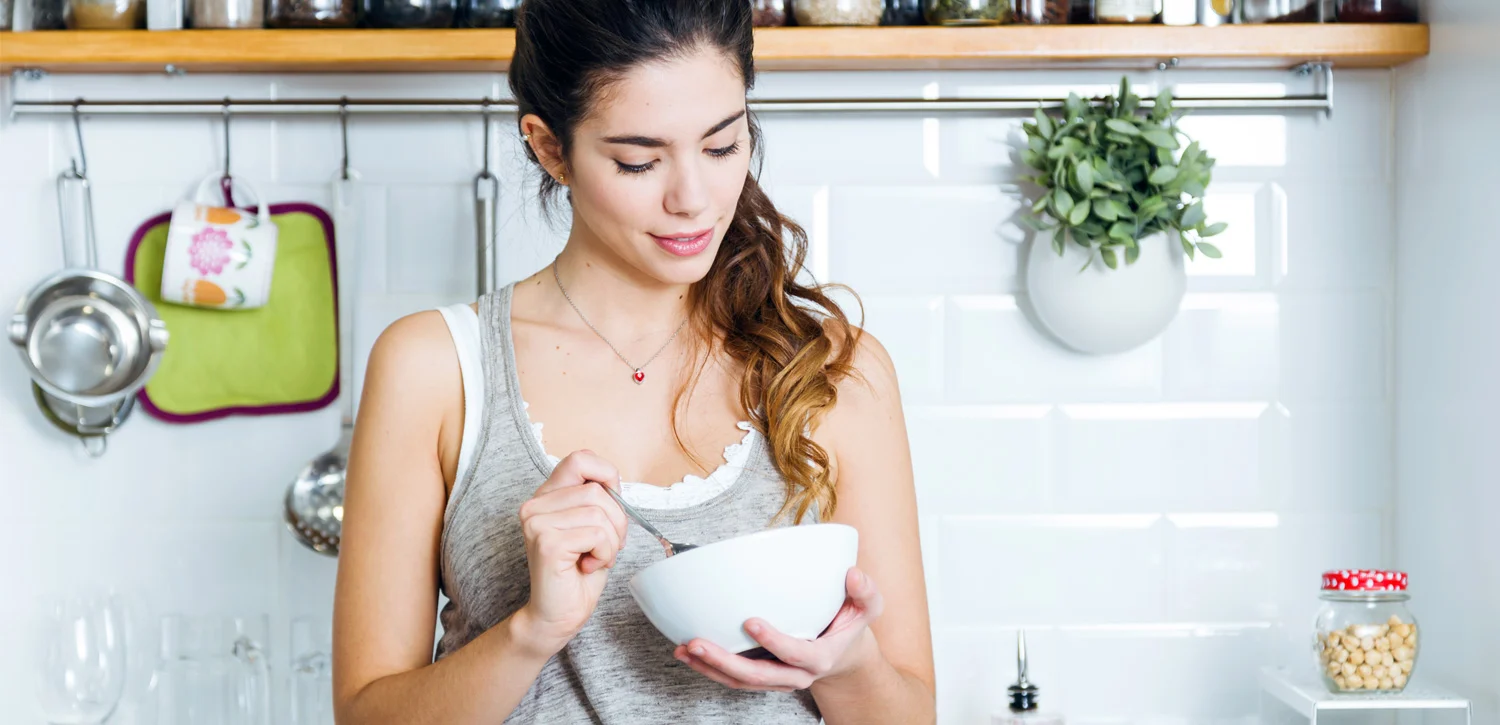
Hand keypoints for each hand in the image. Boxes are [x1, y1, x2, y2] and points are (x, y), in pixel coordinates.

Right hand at [514, 450, 628, 657]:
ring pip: (599, 513)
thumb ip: (598, 500)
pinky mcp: (546, 542)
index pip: (580, 458)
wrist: (558, 615)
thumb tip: (614, 483)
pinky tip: (588, 566)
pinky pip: (597, 534)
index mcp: (546, 496)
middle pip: (597, 491)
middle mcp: (534, 505)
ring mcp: (536, 522)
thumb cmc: (579, 573)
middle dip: (617, 521)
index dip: (607, 475)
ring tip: (595, 558)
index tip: (613, 502)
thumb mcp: (593, 527)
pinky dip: (604, 553)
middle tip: (606, 546)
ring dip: (611, 541)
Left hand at [674, 567, 884, 690]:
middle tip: (696, 643)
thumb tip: (852, 574)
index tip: (751, 622)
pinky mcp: (762, 677)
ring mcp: (777, 679)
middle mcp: (796, 675)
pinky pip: (733, 678)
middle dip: (724, 662)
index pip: (796, 654)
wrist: (843, 656)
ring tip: (683, 649)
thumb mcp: (866, 608)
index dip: (774, 642)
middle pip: (757, 676)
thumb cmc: (849, 625)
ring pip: (740, 681)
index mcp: (820, 658)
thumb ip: (865, 592)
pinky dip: (709, 667)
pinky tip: (686, 652)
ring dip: (709, 667)